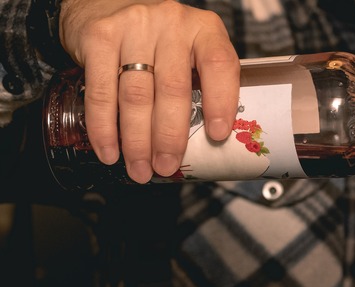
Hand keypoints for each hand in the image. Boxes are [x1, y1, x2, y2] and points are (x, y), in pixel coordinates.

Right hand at [59, 0, 239, 182]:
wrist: (106, 3)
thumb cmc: (158, 40)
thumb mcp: (190, 50)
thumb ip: (201, 85)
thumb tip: (207, 147)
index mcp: (204, 29)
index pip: (220, 64)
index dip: (221, 101)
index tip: (218, 135)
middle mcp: (172, 23)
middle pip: (173, 88)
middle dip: (170, 136)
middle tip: (166, 167)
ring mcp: (134, 27)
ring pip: (136, 95)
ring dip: (137, 140)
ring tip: (139, 169)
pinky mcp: (99, 37)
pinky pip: (101, 91)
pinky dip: (104, 128)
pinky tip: (109, 151)